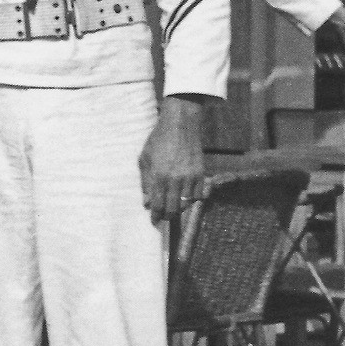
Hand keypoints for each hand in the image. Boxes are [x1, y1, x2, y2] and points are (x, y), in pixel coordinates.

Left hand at [139, 95, 205, 219]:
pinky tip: (185, 196)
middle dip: (167, 216)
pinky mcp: (201, 173)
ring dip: (179, 208)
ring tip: (173, 206)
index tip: (154, 221)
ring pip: (186, 204)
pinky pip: (198, 195)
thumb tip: (146, 202)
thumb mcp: (144, 159)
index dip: (155, 216)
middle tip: (163, 216)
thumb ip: (145, 182)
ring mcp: (190, 177)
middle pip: (173, 209)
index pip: (157, 205)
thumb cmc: (158, 140)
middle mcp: (175, 179)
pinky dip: (191, 199)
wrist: (180, 124)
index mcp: (159, 176)